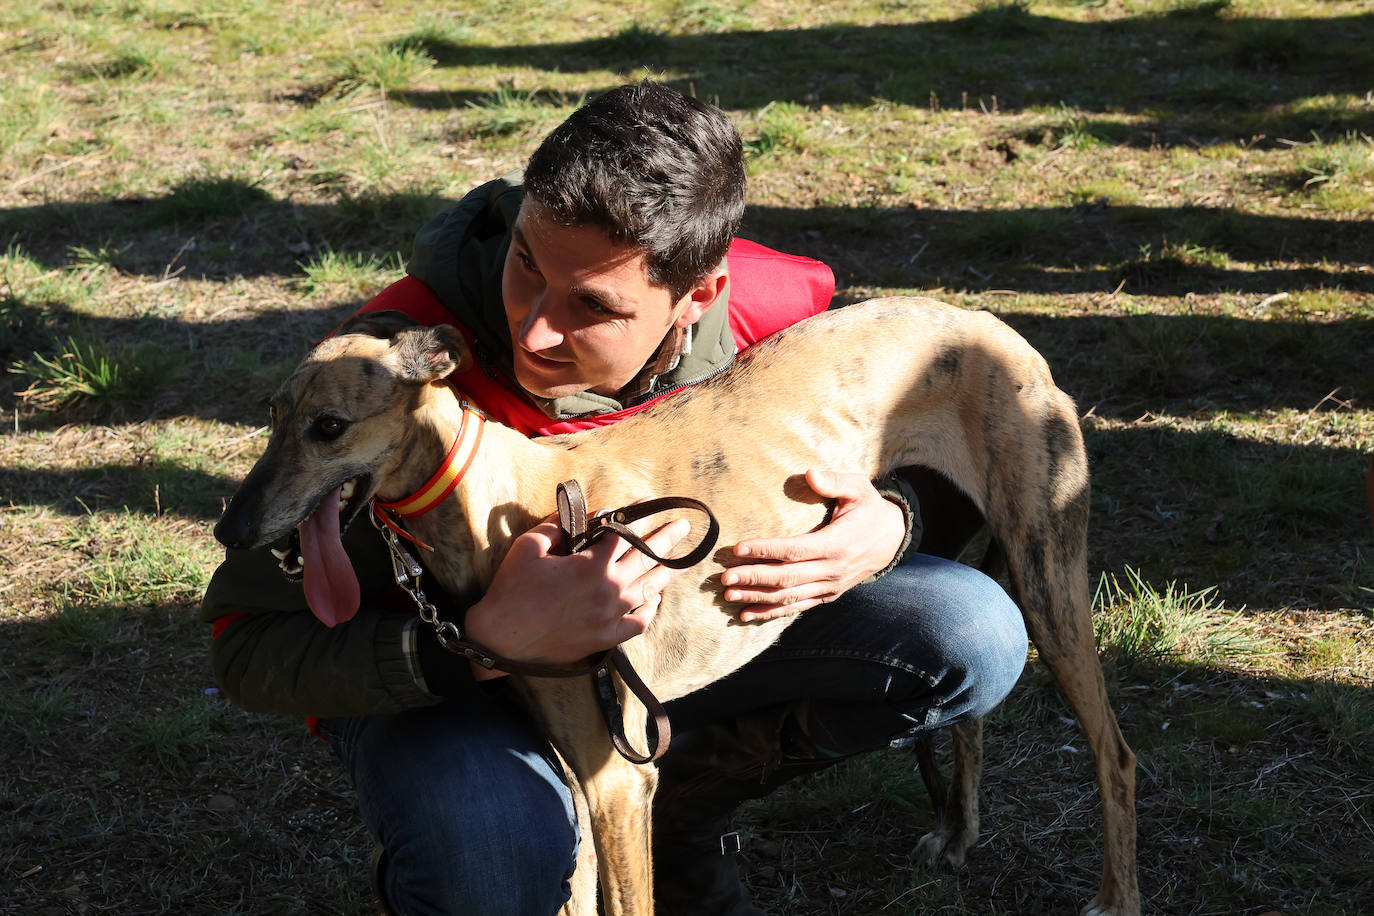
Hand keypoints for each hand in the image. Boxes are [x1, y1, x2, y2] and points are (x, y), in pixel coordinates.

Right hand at [464, 514, 691, 676]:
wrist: (503, 640)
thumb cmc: (513, 589)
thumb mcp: (530, 546)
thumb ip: (559, 524)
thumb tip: (584, 514)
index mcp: (593, 564)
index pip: (624, 532)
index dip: (635, 515)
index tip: (646, 503)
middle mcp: (610, 589)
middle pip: (647, 557)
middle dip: (667, 538)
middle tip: (683, 526)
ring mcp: (612, 616)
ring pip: (649, 589)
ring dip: (667, 571)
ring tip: (681, 560)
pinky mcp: (607, 638)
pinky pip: (640, 622)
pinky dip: (651, 609)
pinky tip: (655, 599)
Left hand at [721, 469, 905, 621]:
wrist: (893, 538)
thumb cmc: (869, 509)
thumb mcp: (859, 488)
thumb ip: (834, 481)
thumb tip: (810, 474)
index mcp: (836, 543)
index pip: (794, 550)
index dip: (765, 550)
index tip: (738, 549)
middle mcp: (832, 570)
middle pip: (786, 578)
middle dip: (753, 579)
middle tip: (724, 579)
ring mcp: (830, 586)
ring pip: (789, 597)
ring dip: (757, 599)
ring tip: (729, 597)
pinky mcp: (828, 595)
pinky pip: (797, 607)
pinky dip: (772, 613)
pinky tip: (747, 615)